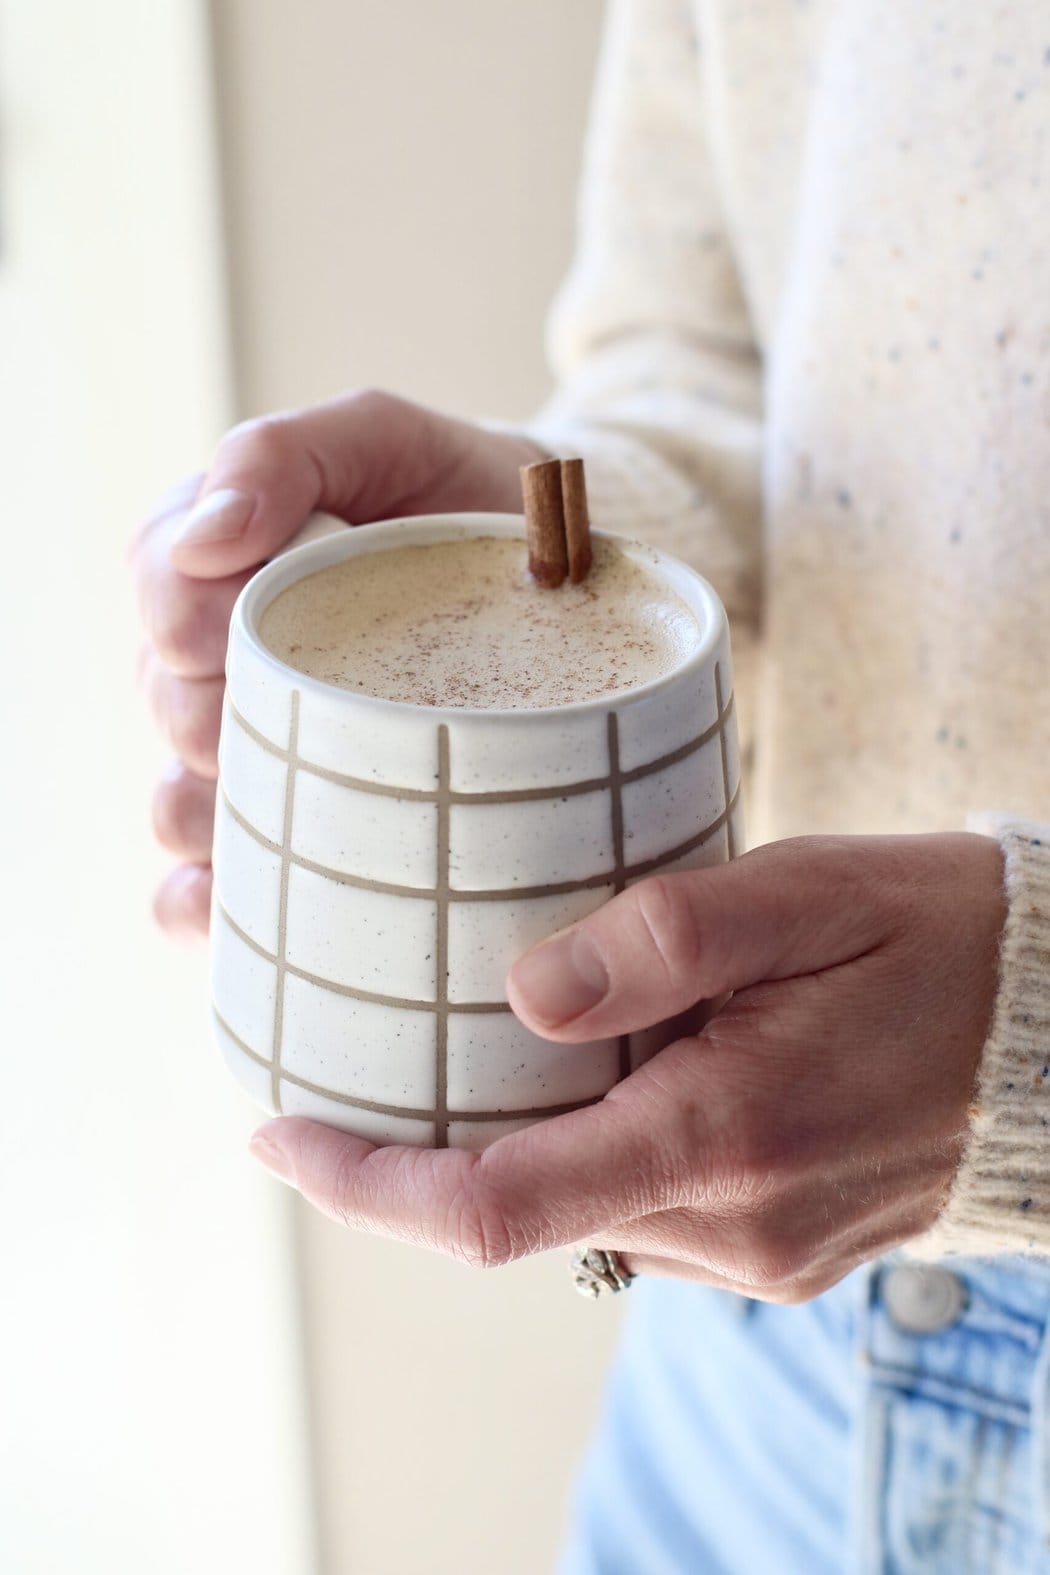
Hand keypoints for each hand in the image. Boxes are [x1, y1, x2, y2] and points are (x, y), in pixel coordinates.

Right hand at [130, 390, 542, 936]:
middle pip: (172, 709)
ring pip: (181, 804)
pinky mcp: (292, 836)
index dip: (191, 620)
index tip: (254, 622)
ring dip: (223, 813)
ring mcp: (261, 757)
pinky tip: (244, 900)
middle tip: (330, 710)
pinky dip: (205, 901)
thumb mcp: (384, 442)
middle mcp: (227, 667)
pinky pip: (200, 890)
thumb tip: (204, 537)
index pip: (159, 600)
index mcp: (223, 570)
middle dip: (229, 714)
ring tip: (313, 806)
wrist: (568, 581)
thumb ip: (285, 454)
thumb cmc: (467, 501)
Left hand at [247, 833, 1005, 1301]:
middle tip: (351, 1059)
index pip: (490, 1206)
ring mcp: (757, 1253)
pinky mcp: (775, 1248)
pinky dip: (578, 1153)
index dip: (361, 1182)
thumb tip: (520, 987)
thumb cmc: (936, 939)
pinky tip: (582, 1075)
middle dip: (414, 1152)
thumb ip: (663, 938)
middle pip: (514, 1214)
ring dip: (501, 1148)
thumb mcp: (805, 893)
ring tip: (465, 1046)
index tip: (275, 1134)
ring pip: (575, 1213)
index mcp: (724, 1136)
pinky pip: (638, 1211)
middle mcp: (732, 1225)